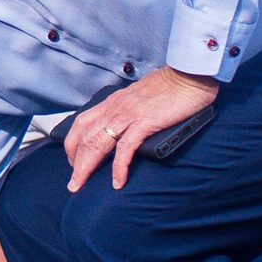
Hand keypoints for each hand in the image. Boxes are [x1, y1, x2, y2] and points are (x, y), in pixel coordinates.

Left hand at [64, 67, 218, 192]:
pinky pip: (125, 148)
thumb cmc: (170, 86)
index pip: (81, 124)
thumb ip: (129, 110)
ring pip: (97, 144)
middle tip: (73, 182)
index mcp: (112, 102)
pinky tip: (117, 182)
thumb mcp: (139, 96)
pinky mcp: (144, 123)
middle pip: (84, 138)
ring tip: (80, 185)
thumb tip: (126, 125)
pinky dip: (118, 167)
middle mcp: (114, 108)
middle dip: (74, 162)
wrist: (189, 76)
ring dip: (85, 168)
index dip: (72, 144)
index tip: (73, 161)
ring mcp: (128, 115)